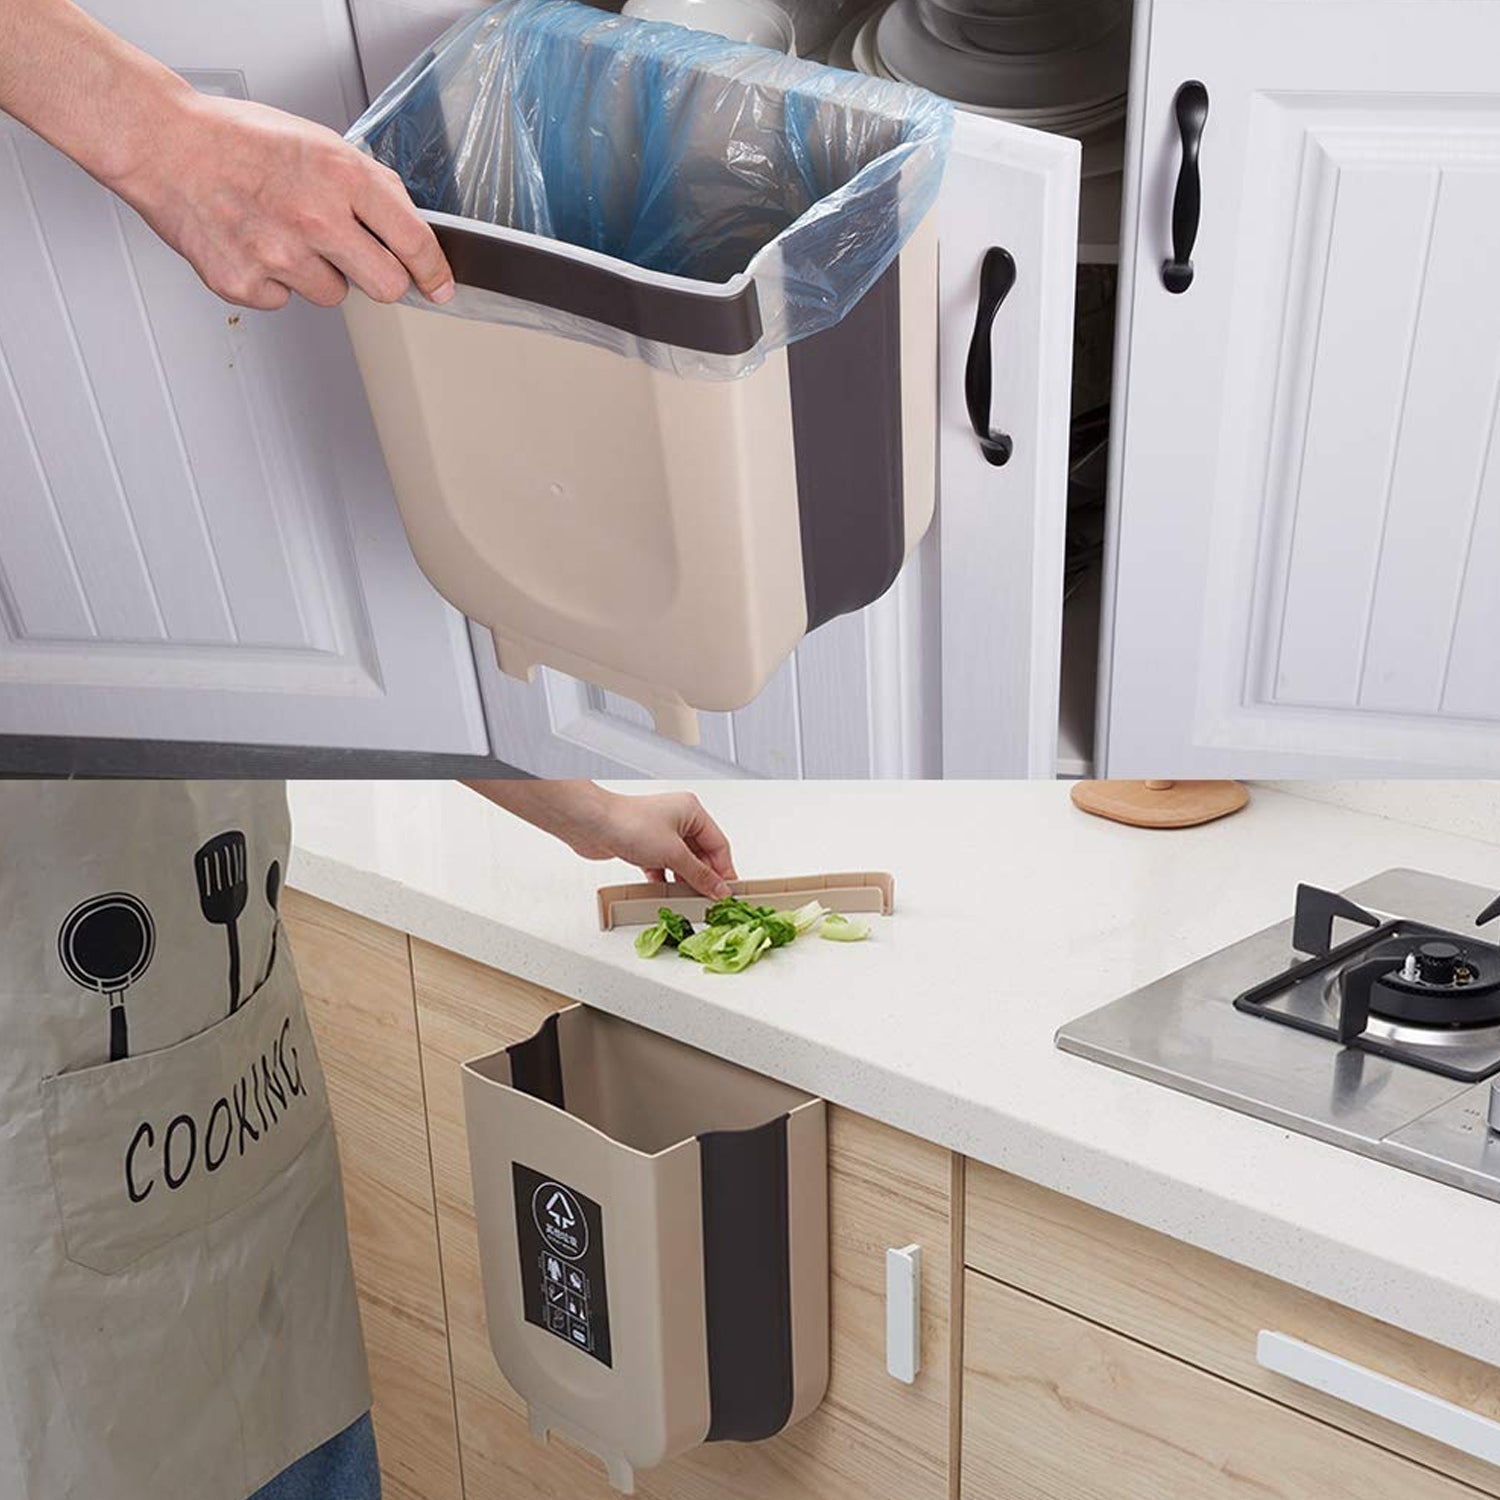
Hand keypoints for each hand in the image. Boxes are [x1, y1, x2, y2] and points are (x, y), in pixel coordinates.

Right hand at [108, 92, 454, 311]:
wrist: (161, 143)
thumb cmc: (236, 139)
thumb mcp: (317, 142)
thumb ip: (368, 184)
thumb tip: (409, 223)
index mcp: (341, 176)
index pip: (414, 241)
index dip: (434, 271)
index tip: (441, 287)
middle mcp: (315, 218)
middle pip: (387, 287)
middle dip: (380, 278)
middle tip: (355, 258)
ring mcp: (279, 255)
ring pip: (333, 295)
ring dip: (317, 273)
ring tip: (282, 233)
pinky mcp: (245, 283)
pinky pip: (283, 300)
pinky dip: (272, 281)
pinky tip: (252, 243)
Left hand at [467, 782, 737, 898]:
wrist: (592, 825)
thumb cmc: (630, 825)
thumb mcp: (673, 853)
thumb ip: (699, 874)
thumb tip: (718, 889)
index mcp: (692, 812)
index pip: (718, 845)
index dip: (724, 870)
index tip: (727, 892)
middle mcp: (678, 819)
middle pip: (701, 854)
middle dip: (705, 877)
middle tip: (710, 900)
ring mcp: (660, 833)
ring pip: (681, 862)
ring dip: (685, 881)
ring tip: (690, 900)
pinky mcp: (644, 846)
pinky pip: (663, 866)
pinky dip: (666, 880)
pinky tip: (667, 894)